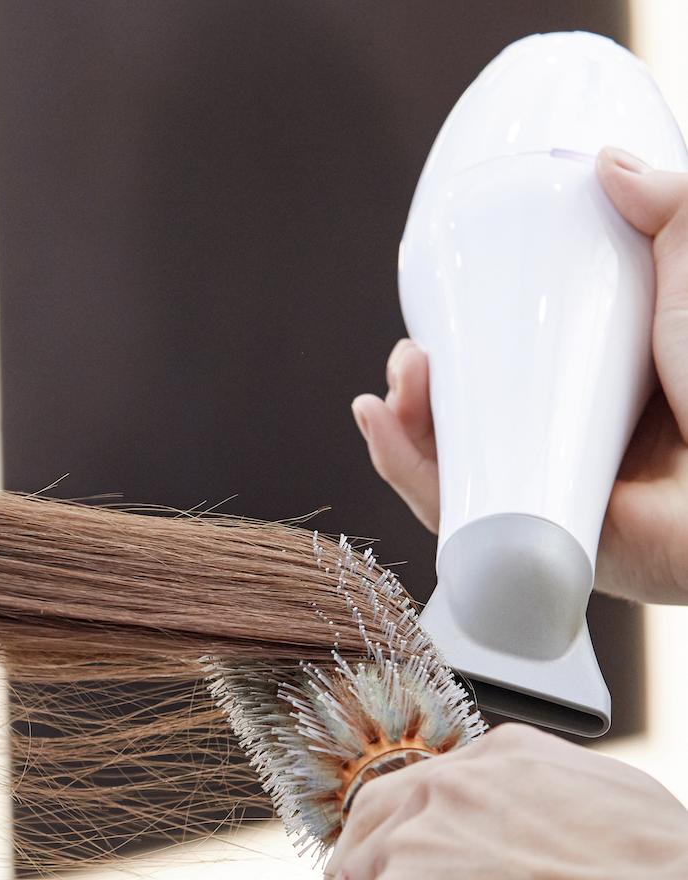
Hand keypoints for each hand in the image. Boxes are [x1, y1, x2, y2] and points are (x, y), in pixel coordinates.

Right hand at [353, 147, 687, 603]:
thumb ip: (673, 211)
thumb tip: (608, 163)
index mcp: (622, 397)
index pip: (522, 379)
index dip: (467, 354)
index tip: (437, 328)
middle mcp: (588, 453)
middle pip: (477, 428)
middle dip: (421, 396)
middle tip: (411, 365)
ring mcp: (566, 506)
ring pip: (460, 474)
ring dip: (405, 430)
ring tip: (393, 392)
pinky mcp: (545, 553)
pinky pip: (464, 523)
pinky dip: (412, 476)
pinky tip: (384, 430)